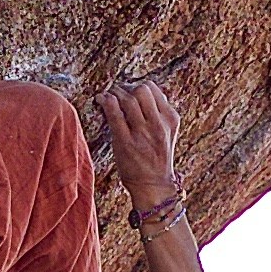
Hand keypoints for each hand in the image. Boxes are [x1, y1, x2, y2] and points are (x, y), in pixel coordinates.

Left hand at [94, 78, 187, 216]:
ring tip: (108, 96)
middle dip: (126, 87)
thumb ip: (158, 113)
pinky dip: (105, 101)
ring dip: (114, 93)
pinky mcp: (126, 142)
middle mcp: (159, 124)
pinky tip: (100, 100)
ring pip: (128, 99)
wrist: (153, 186)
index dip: (138, 85)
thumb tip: (140, 91)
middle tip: (117, 92)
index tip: (129, 90)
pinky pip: (114, 114)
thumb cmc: (156, 158)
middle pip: (142, 90)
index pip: (154, 89)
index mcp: (170, 119)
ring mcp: (143, 133)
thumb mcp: (166, 133)